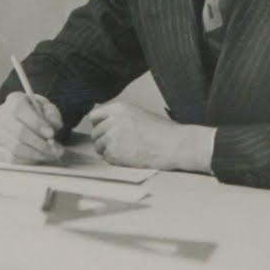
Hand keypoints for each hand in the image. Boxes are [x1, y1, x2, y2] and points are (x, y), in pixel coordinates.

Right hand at [0, 92, 63, 163]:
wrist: (25, 121)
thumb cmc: (37, 113)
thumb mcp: (48, 108)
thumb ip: (52, 114)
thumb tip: (52, 125)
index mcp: (14, 100)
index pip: (19, 110)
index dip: (36, 123)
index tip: (51, 134)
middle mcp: (1, 115)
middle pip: (18, 132)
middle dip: (39, 143)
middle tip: (55, 149)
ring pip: (15, 148)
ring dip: (36, 154)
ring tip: (51, 154)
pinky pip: (11, 158)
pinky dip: (28, 160)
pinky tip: (39, 157)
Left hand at [89, 101, 213, 171]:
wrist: (174, 145)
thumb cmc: (163, 132)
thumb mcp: (140, 115)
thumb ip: (121, 118)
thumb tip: (107, 126)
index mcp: (119, 108)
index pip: (95, 116)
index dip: (99, 125)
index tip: (105, 131)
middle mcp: (112, 120)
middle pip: (95, 133)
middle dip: (104, 140)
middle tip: (119, 145)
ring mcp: (111, 136)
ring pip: (99, 147)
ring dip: (109, 151)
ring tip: (127, 151)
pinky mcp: (114, 153)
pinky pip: (106, 158)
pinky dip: (115, 160)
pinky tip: (130, 157)